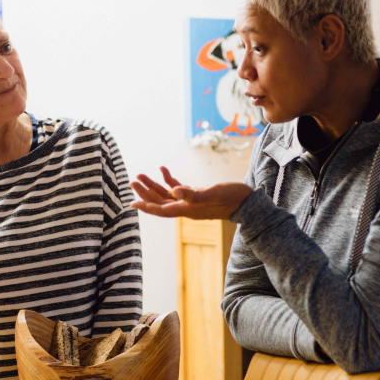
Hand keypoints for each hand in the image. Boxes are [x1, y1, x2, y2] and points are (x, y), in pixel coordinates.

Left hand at [130, 166, 252, 219]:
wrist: (247, 202)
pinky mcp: (197, 195)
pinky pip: (178, 188)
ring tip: (140, 175)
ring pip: (166, 195)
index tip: (132, 203)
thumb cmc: (232, 198)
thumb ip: (193, 193)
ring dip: (153, 185)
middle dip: (145, 192)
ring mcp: (191, 202)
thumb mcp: (213, 193)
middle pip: (160, 202)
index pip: (162, 209)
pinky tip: (162, 170)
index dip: (146, 206)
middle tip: (132, 182)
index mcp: (188, 209)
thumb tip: (174, 190)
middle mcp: (186, 207)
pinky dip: (169, 180)